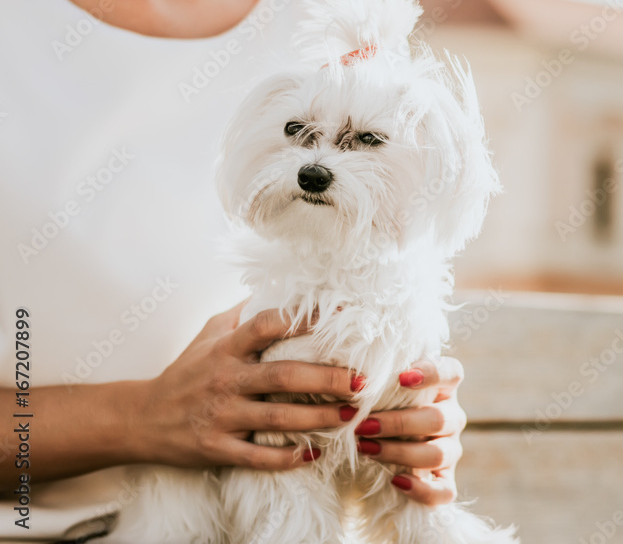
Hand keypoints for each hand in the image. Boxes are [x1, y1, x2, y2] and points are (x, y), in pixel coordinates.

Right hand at [129, 302, 356, 469]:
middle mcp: (226, 379)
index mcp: (227, 348)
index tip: (341, 317)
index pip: (268, 325)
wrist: (141, 418)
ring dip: (318, 418)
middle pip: (284, 375)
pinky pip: (258, 456)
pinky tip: (314, 452)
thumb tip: (277, 285)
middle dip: (327, 378)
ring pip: (278, 418)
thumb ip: (242, 313)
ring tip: (351, 416)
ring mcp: (221, 416)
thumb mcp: (208, 334)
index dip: (304, 318)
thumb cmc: (185, 372)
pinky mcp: (217, 448)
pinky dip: (288, 457)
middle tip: (362, 380)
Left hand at [354, 357, 466, 505]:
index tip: (401, 378)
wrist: (378, 444)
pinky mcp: (445, 479)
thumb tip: (354, 379)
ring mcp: (451, 449)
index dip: (431, 373)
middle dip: (398, 423)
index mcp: (442, 388)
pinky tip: (396, 482)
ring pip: (438, 453)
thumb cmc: (378, 406)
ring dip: (399, 452)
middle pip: (439, 418)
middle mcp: (452, 416)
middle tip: (363, 425)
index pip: (450, 373)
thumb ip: (378, 382)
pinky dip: (422, 489)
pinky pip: (444, 491)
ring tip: (366, 450)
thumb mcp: (380, 390)